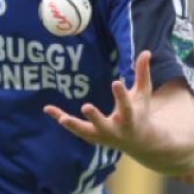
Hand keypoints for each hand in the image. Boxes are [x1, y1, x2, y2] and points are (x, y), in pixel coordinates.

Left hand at [43, 50, 193, 178]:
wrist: (139, 142)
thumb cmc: (140, 112)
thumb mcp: (143, 94)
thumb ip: (142, 74)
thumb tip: (146, 51)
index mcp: (130, 118)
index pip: (126, 106)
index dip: (121, 95)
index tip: (115, 82)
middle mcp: (115, 129)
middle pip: (104, 125)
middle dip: (95, 117)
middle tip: (86, 107)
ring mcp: (102, 135)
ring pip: (86, 131)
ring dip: (74, 125)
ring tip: (61, 118)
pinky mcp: (90, 136)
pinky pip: (74, 128)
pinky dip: (61, 118)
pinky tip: (47, 108)